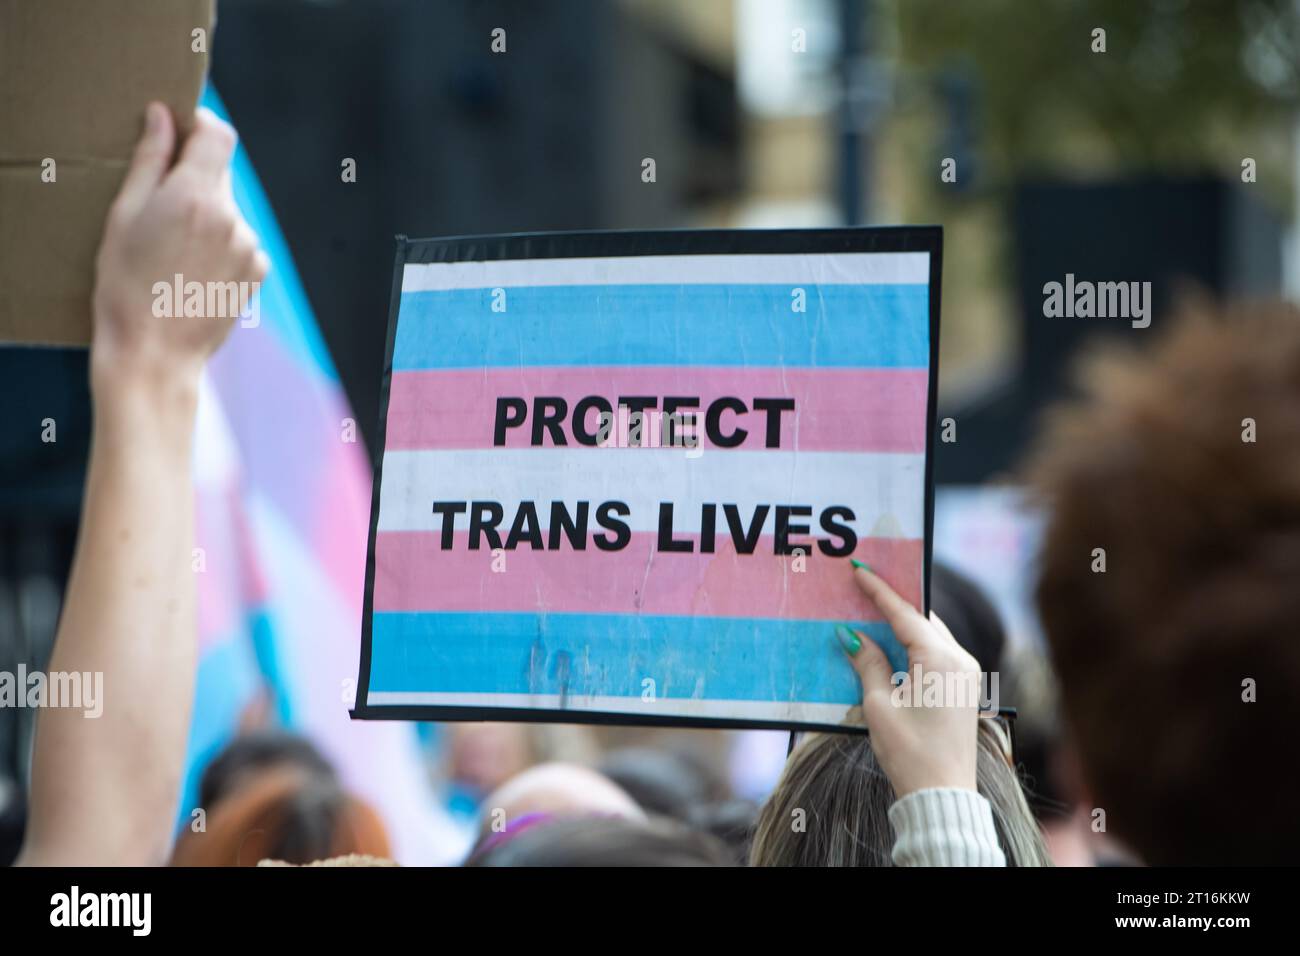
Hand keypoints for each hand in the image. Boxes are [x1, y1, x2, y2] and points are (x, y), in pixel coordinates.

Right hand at [91, 102, 266, 390]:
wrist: (155, 353)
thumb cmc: (127, 284)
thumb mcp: (124, 216)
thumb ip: (150, 160)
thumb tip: (163, 116)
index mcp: (197, 196)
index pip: (219, 134)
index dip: (199, 126)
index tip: (179, 133)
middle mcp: (233, 218)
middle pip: (221, 174)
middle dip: (194, 179)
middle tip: (160, 210)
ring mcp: (251, 246)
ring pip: (229, 211)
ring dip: (208, 217)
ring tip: (174, 253)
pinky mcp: (260, 271)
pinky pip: (241, 241)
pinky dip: (222, 245)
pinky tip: (194, 271)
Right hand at [840, 565, 981, 795]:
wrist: (941, 794)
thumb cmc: (908, 751)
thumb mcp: (879, 705)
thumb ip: (868, 663)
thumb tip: (852, 635)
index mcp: (940, 659)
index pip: (905, 614)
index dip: (879, 591)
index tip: (860, 569)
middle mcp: (960, 660)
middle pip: (922, 619)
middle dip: (894, 603)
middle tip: (865, 586)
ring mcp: (967, 674)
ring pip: (931, 635)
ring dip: (904, 624)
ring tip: (874, 612)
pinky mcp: (964, 688)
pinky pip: (937, 653)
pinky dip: (914, 644)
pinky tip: (892, 645)